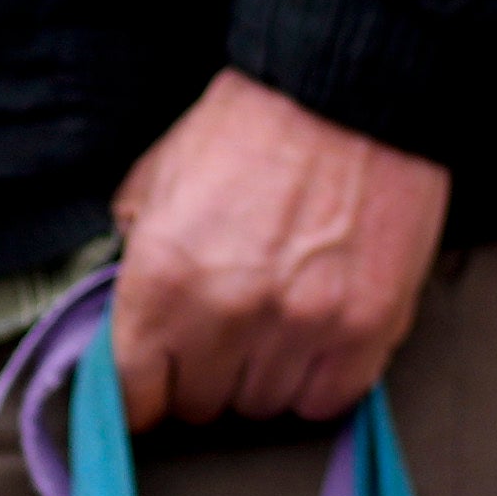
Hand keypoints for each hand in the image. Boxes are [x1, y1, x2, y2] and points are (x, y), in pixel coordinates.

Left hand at [106, 71, 446, 423]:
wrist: (345, 88)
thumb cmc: (248, 128)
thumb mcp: (157, 178)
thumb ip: (137, 255)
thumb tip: (130, 316)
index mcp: (162, 278)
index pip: (134, 396)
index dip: (144, 390)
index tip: (157, 380)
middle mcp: (227, 314)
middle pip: (202, 405)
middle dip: (206, 373)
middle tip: (224, 330)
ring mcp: (301, 326)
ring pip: (265, 407)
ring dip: (264, 374)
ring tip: (276, 319)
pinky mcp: (366, 328)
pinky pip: (328, 400)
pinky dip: (319, 379)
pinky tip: (317, 336)